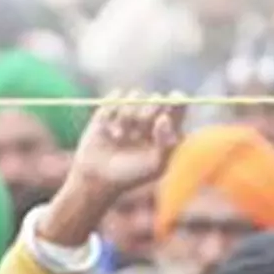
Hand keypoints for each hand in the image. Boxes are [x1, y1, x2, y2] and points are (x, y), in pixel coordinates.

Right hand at [37, 93, 182, 247]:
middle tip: (142, 124)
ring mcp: (129, 112)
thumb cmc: (130, 176)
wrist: (96, 178)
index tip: (175, 98)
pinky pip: (116, 96)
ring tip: (120, 136)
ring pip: (136, 95)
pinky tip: (108, 129)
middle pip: (157, 98)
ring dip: (128, 114)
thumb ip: (166, 144)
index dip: (177, 100)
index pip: (177, 107)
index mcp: (165, 130)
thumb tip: (164, 118)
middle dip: (150, 109)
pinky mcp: (110, 109)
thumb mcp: (155, 166)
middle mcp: (149, 118)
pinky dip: (112, 110)